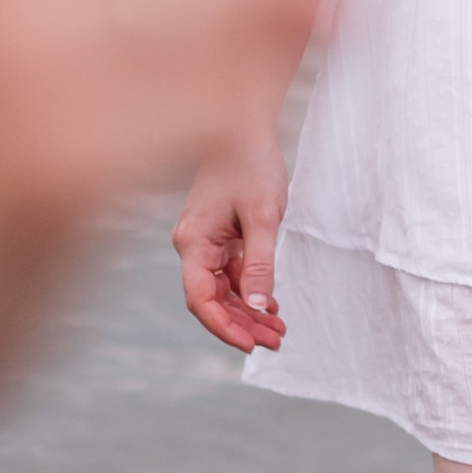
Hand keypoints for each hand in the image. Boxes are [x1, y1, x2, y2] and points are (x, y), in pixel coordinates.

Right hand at [172, 132, 289, 350]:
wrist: (241, 127)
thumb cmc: (250, 164)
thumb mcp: (263, 216)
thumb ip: (260, 263)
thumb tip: (258, 306)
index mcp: (194, 243)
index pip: (201, 299)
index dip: (223, 327)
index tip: (250, 345)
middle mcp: (193, 247)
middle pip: (212, 300)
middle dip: (242, 325)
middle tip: (276, 342)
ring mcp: (204, 243)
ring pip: (223, 291)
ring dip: (248, 313)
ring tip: (278, 331)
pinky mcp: (219, 237)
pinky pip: (231, 274)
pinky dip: (250, 291)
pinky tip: (271, 307)